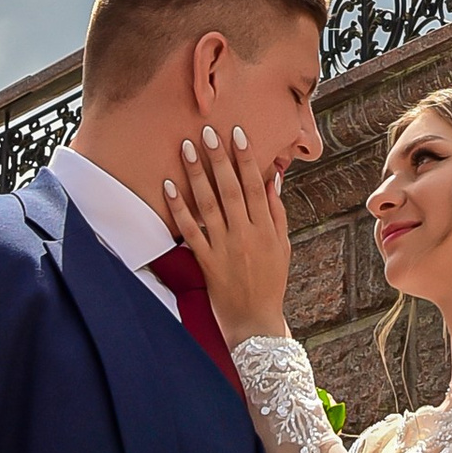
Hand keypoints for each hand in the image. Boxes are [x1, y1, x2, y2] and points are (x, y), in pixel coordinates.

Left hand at [161, 118, 293, 345]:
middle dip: (219, 158)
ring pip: (209, 204)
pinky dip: (179, 208)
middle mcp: (246, 234)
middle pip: (230, 189)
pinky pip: (190, 230)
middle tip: (207, 131)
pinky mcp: (207, 261)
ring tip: (187, 148)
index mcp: (266, 228)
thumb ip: (276, 212)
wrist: (255, 321)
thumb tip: (272, 178)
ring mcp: (224, 247)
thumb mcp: (282, 246)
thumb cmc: (270, 282)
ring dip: (197, 175)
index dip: (246, 158)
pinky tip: (169, 187)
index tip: (237, 134)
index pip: (255, 185)